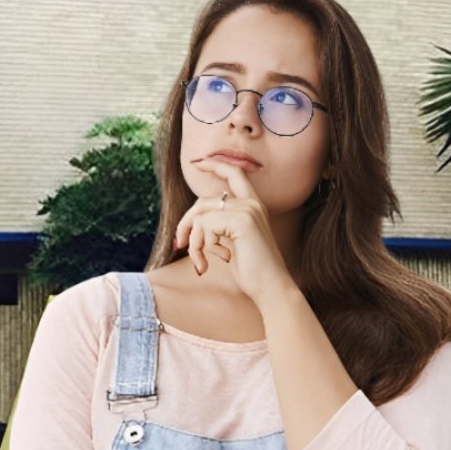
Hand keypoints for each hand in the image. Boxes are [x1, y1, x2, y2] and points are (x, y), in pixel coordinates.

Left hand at [173, 158, 290, 303]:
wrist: (270, 287)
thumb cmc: (252, 271)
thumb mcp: (231, 244)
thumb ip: (218, 227)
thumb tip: (189, 226)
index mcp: (252, 206)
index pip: (233, 173)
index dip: (214, 164)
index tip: (196, 162)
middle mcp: (251, 203)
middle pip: (202, 201)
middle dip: (185, 223)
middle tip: (180, 245)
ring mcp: (248, 209)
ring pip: (200, 215)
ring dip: (193, 242)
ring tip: (201, 262)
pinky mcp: (243, 220)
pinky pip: (204, 226)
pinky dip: (200, 247)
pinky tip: (212, 263)